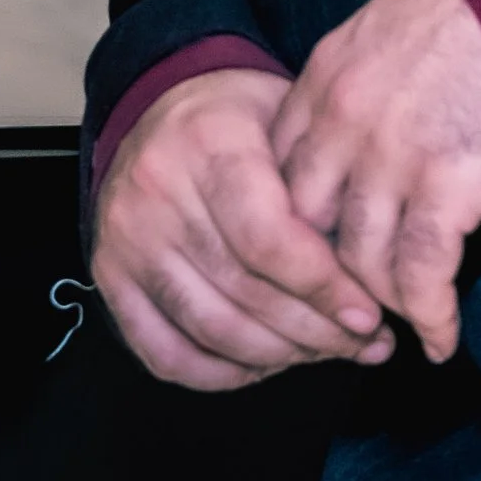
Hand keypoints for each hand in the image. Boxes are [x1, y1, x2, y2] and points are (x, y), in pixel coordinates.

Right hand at [91, 68, 399, 393]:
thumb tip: (373, 282)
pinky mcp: (108, 275)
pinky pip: (165, 353)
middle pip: (245, 292)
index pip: (268, 241)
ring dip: (279, 356)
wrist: (161, 106)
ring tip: (324, 352)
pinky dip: (221, 373)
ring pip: (211, 330)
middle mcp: (156, 190)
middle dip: (316, 332)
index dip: (325, 290)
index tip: (368, 315)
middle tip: (364, 343)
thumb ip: (324, 194)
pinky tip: (264, 362)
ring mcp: (125, 237)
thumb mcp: (290, 123)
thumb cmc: (240, 120)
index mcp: (209, 142)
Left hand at [272, 0, 480, 363]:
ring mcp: (387, 156)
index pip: (282, 170)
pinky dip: (430, 316)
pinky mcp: (444, 187)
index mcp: (328, 74)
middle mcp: (342, 119)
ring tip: (403, 331)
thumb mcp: (399, 19)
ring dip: (382, 306)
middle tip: (352, 309)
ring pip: (358, 262)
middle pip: (305, 226)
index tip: (323, 252)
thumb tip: (381, 109)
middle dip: (325, 275)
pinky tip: (441, 339)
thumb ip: (371, 71)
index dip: (299, 222)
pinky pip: (420, 275)